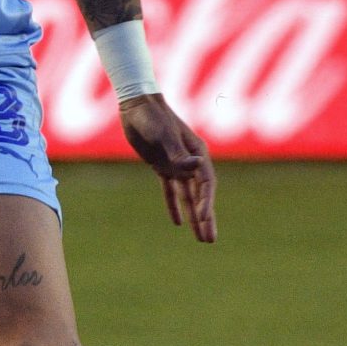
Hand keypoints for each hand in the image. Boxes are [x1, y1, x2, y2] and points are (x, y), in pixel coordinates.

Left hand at [119, 94, 216, 242]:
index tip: (202, 219)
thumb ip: (178, 153)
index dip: (205, 202)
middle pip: (201, 195)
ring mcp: (177, 164)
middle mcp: (191, 161)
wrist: (137, 105)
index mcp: (197, 153)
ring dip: (194, 216)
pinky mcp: (162, 165)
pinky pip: (170, 190)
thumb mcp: (164, 135)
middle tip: (209, 240)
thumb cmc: (152, 117)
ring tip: (200, 238)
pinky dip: (174, 205)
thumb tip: (197, 166)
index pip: (205, 183)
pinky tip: (177, 223)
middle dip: (206, 218)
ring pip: (188, 196)